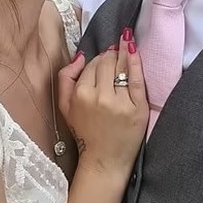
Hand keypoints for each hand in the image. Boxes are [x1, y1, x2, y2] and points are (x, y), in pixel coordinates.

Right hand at [58, 29, 147, 175]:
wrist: (104, 161)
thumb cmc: (84, 132)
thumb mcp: (65, 107)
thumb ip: (65, 78)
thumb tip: (80, 57)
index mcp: (80, 95)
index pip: (92, 65)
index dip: (98, 60)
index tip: (104, 59)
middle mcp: (100, 97)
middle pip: (107, 63)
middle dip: (111, 55)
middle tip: (114, 52)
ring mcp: (120, 103)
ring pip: (121, 68)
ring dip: (123, 53)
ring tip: (126, 41)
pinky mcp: (138, 109)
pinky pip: (137, 79)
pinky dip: (136, 62)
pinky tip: (134, 49)